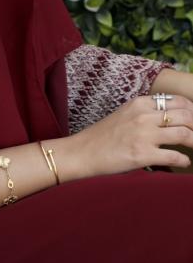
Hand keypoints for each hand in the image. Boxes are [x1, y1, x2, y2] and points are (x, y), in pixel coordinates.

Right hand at [60, 94, 192, 179]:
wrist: (80, 153)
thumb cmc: (99, 137)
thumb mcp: (123, 115)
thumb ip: (144, 113)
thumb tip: (166, 120)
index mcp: (140, 103)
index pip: (177, 101)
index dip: (191, 109)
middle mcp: (144, 116)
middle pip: (185, 115)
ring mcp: (144, 135)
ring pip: (183, 133)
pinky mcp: (142, 155)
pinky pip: (173, 156)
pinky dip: (183, 159)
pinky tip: (184, 162)